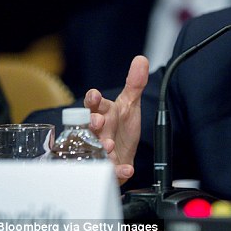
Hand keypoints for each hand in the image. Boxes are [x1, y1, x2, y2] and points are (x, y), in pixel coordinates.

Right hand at [84, 55, 148, 184]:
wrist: (122, 153)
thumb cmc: (120, 126)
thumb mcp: (130, 104)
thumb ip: (135, 84)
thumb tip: (141, 59)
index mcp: (102, 113)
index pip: (93, 104)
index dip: (93, 100)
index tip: (95, 96)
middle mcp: (96, 132)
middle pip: (89, 126)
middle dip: (93, 124)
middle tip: (98, 123)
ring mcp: (99, 150)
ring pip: (95, 148)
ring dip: (101, 146)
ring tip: (109, 145)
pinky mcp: (108, 168)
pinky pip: (111, 171)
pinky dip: (119, 170)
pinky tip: (127, 169)